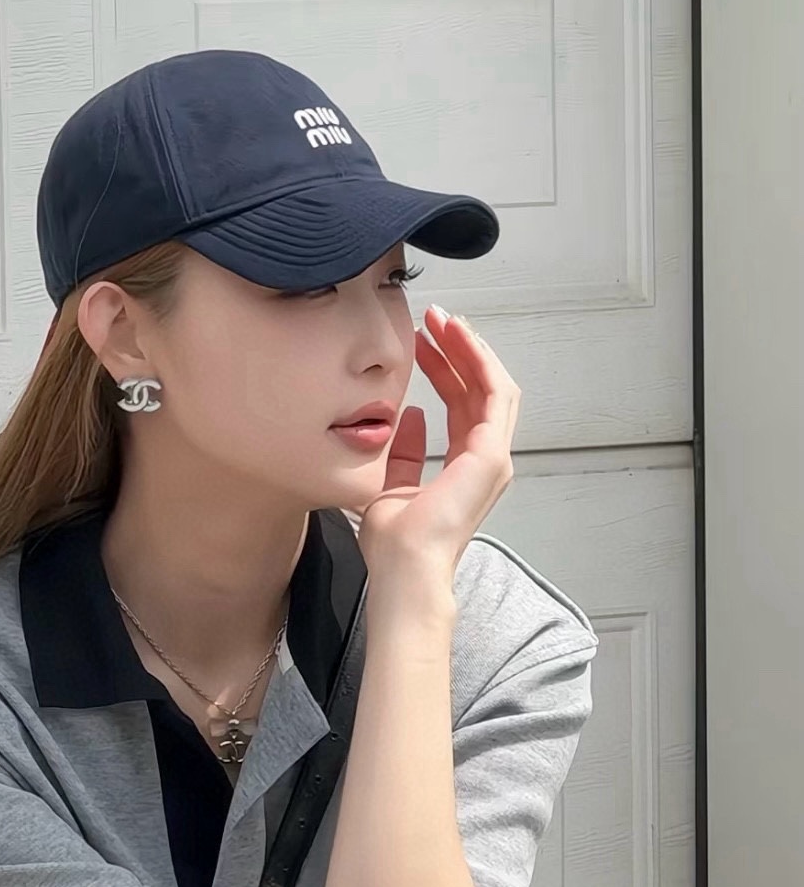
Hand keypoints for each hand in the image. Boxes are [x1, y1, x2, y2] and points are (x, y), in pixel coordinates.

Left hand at [351, 306, 520, 579]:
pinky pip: (494, 393)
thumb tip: (408, 418)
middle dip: (460, 350)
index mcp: (464, 470)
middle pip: (480, 390)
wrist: (403, 568)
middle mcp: (486, 461)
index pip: (461, 406)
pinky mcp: (492, 455)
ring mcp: (493, 458)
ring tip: (445, 320)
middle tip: (436, 319)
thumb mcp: (391, 485)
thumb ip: (405, 453)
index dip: (445, 371)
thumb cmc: (394, 542)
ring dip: (471, 349)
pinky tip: (457, 338)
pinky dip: (479, 361)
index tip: (422, 343)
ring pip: (492, 386)